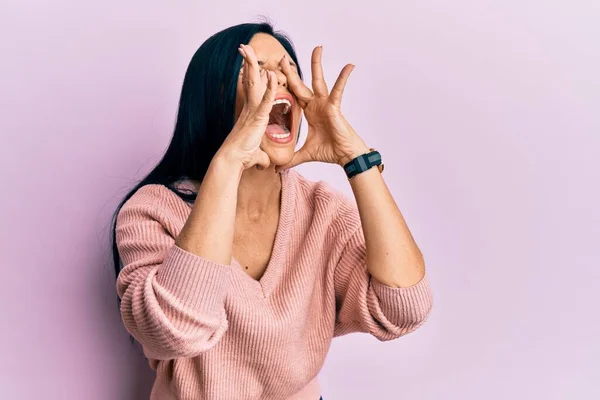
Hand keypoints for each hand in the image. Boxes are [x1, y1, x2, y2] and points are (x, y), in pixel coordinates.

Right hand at [216, 44, 276, 170]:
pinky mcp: (257, 118)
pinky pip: (265, 100)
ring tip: (251, 50)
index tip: (251, 63)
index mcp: (250, 114)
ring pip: (254, 85)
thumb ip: (263, 157)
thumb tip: (266, 165)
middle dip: (247, 64)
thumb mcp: (257, 156)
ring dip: (253, 67)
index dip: (250, 75)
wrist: (232, 162)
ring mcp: (253, 112)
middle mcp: (250, 109)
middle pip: (249, 81)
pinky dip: (269, 88)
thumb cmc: (241, 159)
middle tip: (243, 47)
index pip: (251, 90)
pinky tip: (272, 75)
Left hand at [276, 46, 369, 170]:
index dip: (286, 86)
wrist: (345, 156)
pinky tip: (349, 65)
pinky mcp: (335, 106)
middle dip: (292, 71)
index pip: (295, 96)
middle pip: (302, 84)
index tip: (275, 76)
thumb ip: (292, 159)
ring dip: (317, 64)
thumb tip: (278, 169)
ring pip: (319, 80)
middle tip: (283, 58)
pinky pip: (339, 90)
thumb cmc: (330, 151)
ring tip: (317, 48)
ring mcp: (326, 104)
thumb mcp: (305, 154)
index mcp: (309, 112)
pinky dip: (344, 78)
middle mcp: (316, 105)